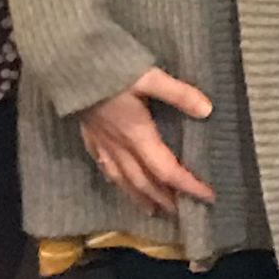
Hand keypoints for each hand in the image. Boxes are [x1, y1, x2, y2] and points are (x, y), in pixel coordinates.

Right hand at [77, 68, 217, 215]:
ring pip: (122, 180)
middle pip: (144, 182)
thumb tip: (208, 110)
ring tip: (151, 209)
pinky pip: (105, 168)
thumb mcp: (150, 77)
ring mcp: (102, 145)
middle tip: (179, 210)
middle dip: (163, 198)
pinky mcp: (89, 138)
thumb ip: (179, 94)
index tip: (207, 196)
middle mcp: (120, 147)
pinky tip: (119, 183)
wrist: (70, 68)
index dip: (187, 185)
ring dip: (139, 197)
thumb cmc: (111, 71)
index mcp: (138, 135)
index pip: (167, 170)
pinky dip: (116, 181)